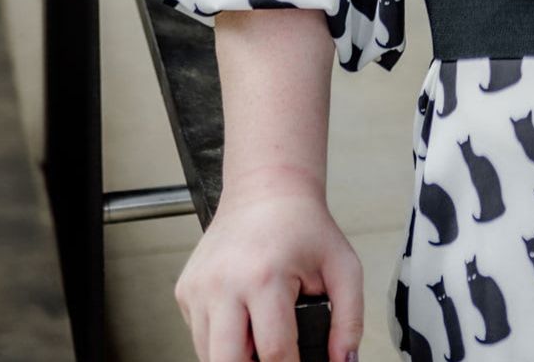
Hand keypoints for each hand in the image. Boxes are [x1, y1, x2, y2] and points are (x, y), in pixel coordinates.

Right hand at [175, 168, 361, 361]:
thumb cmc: (304, 227)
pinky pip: (199, 336)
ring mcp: (198, 288)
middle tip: (276, 360)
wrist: (266, 190)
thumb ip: (349, 320)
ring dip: (236, 358)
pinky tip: (242, 321)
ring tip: (261, 338)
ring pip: (208, 356)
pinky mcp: (184, 291)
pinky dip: (221, 341)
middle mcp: (222, 284)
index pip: (274, 352)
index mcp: (264, 277)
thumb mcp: (343, 268)